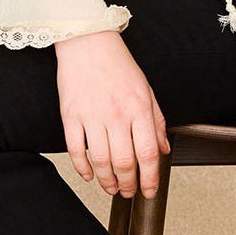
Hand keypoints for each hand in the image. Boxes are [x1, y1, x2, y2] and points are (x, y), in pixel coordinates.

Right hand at [54, 32, 170, 199]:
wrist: (88, 41)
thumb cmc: (118, 64)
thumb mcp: (146, 90)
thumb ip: (157, 122)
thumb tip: (164, 148)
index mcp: (139, 108)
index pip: (148, 153)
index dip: (150, 178)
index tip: (150, 190)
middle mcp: (117, 115)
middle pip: (125, 162)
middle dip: (128, 184)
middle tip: (128, 192)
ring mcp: (92, 116)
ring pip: (101, 161)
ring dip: (107, 181)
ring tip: (111, 187)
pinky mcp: (71, 115)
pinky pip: (75, 150)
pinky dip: (82, 168)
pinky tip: (89, 175)